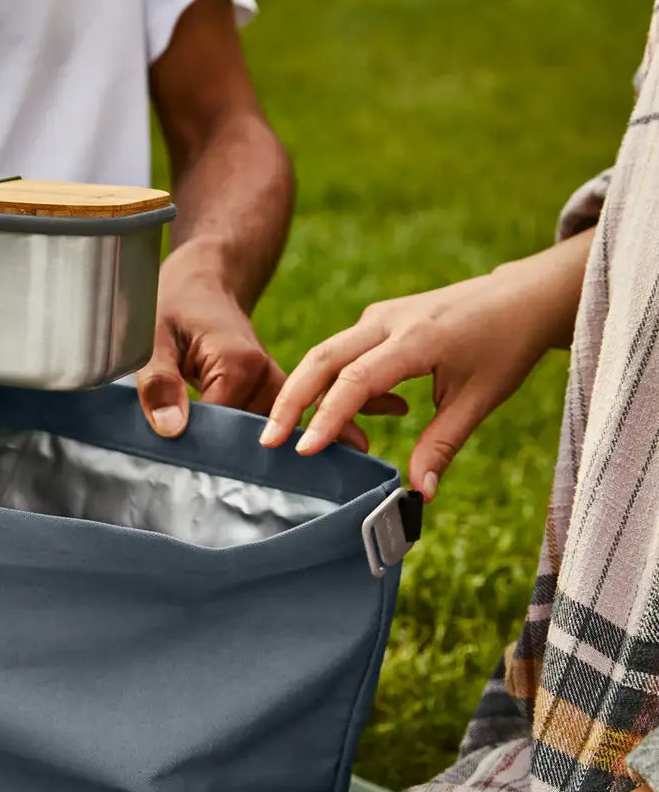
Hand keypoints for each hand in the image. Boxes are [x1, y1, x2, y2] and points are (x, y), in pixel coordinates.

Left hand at [137, 244, 286, 438]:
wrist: (203, 287)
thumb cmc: (173, 310)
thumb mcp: (152, 341)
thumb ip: (158, 383)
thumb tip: (171, 429)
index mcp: (240, 363)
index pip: (219, 429)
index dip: (190, 443)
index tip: (165, 448)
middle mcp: (268, 377)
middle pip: (237, 438)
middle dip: (206, 446)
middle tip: (174, 445)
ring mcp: (277, 389)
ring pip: (248, 440)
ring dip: (220, 443)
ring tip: (192, 433)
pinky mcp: (275, 397)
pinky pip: (255, 431)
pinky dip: (231, 437)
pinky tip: (210, 433)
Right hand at [258, 232, 594, 497]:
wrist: (522, 296)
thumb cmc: (505, 346)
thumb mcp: (480, 399)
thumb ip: (442, 445)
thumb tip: (419, 495)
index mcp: (418, 338)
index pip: (358, 379)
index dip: (329, 416)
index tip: (305, 449)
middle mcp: (389, 321)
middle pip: (323, 358)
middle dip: (291, 401)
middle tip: (268, 442)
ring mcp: (379, 317)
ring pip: (325, 354)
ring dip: (304, 395)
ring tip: (294, 437)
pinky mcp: (377, 321)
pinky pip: (341, 353)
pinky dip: (330, 386)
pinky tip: (354, 417)